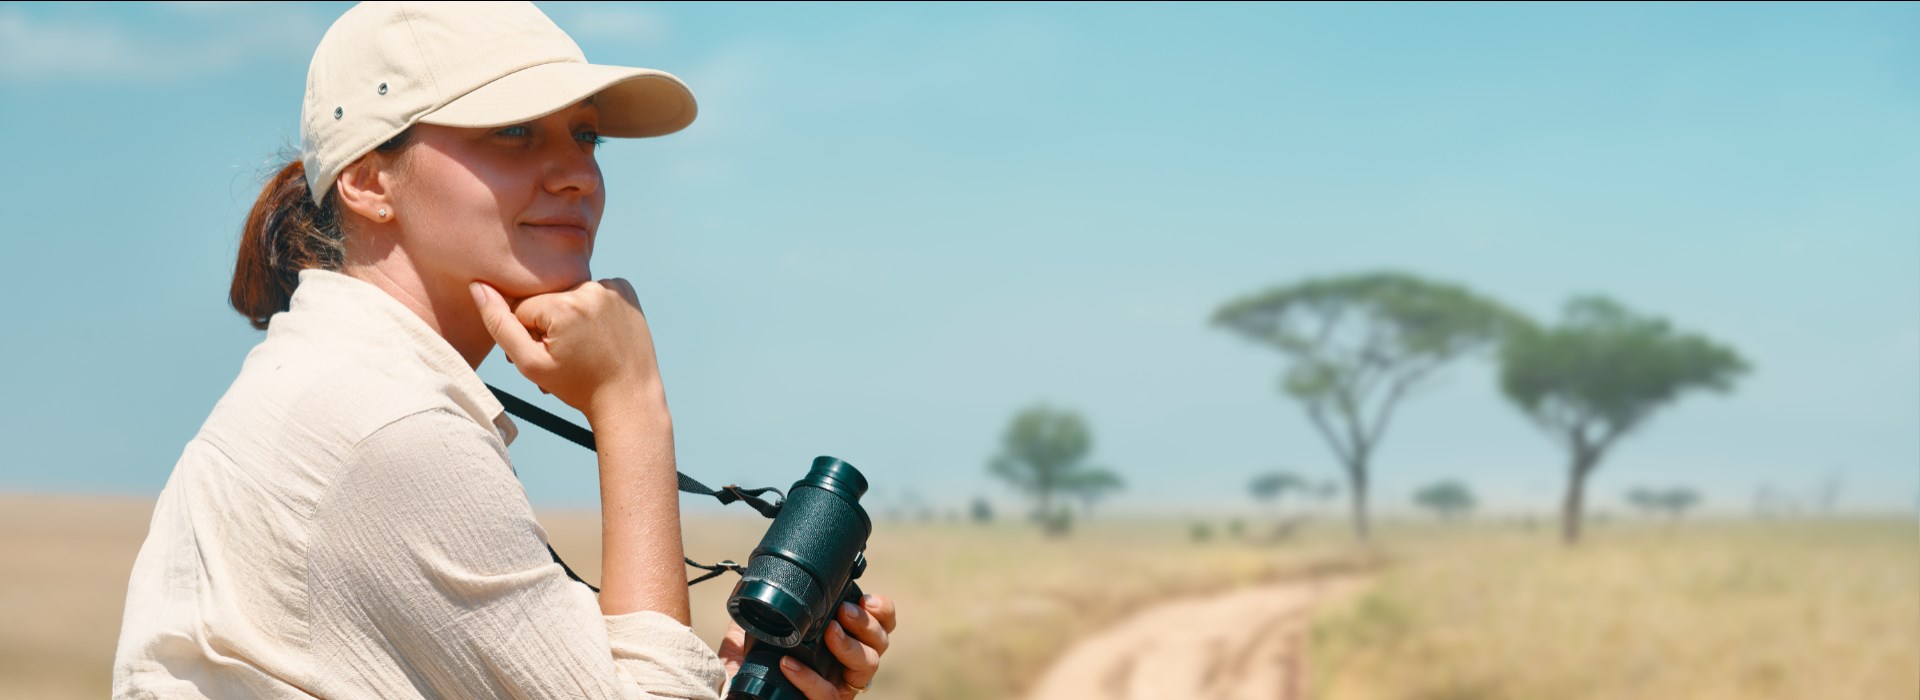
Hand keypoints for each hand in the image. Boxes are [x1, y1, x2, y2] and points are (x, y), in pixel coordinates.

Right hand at [469, 279, 664, 421]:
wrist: (628, 397)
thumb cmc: (578, 386)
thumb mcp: (530, 364)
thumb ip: (499, 324)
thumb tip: (478, 286)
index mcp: (563, 305)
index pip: (522, 308)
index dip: (529, 336)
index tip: (549, 356)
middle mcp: (589, 288)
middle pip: (546, 300)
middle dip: (548, 325)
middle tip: (566, 355)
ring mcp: (612, 287)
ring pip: (569, 295)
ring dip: (570, 317)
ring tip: (583, 347)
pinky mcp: (626, 289)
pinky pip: (594, 292)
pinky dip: (592, 310)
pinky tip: (600, 334)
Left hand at [718, 594, 896, 698]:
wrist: (736, 696)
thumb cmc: (754, 665)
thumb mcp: (762, 630)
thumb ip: (767, 608)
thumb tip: (757, 579)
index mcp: (843, 638)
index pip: (880, 623)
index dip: (882, 610)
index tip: (866, 599)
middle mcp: (848, 662)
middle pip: (881, 642)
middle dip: (866, 622)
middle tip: (844, 611)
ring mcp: (840, 686)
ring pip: (868, 666)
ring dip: (850, 645)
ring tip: (829, 632)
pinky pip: (829, 695)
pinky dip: (812, 678)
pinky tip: (790, 664)